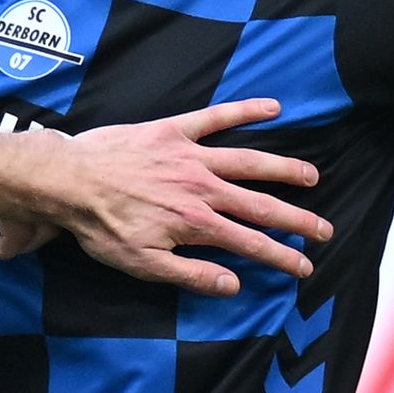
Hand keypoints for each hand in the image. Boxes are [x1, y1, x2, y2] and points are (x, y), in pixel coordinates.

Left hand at [46, 98, 329, 296]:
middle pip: (261, 204)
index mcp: (196, 223)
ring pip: (249, 161)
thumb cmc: (102, 227)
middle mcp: (202, 188)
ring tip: (311, 175)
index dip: (282, 257)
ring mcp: (191, 156)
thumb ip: (191, 274)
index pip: (251, 243)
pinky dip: (245, 110)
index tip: (305, 266)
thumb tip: (233, 285)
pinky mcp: (174, 131)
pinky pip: (216, 117)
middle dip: (297, 219)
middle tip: (324, 229)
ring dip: (284, 168)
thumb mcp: (143, 264)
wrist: (69, 180)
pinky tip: (273, 107)